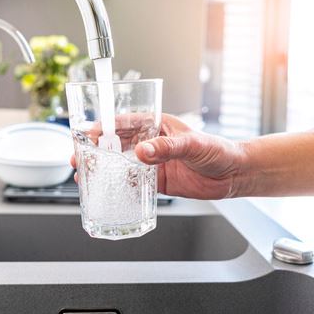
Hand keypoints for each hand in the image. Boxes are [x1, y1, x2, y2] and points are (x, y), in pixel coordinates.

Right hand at [70, 114, 244, 199]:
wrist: (233, 175)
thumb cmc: (218, 150)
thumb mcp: (192, 144)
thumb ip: (167, 148)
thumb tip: (142, 152)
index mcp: (157, 126)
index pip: (125, 123)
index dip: (104, 127)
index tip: (88, 134)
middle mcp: (152, 143)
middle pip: (117, 144)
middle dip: (96, 150)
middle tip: (79, 157)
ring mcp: (153, 162)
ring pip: (121, 164)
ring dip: (103, 168)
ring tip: (85, 174)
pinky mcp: (157, 181)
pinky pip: (134, 183)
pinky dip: (120, 186)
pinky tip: (107, 190)